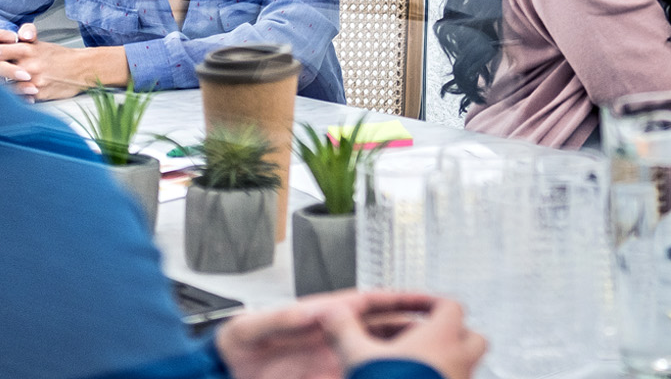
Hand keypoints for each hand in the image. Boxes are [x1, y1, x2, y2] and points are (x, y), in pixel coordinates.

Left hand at [0, 25, 127, 98]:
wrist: (84, 68)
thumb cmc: (62, 57)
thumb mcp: (41, 44)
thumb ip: (22, 43)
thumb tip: (10, 40)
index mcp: (27, 49)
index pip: (0, 52)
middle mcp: (28, 65)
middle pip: (0, 72)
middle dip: (2, 73)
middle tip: (5, 75)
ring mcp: (32, 80)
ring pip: (8, 88)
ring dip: (12, 86)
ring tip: (22, 82)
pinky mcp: (37, 94)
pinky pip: (21, 98)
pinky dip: (23, 96)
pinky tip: (29, 91)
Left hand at [216, 292, 470, 378]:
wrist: (225, 376)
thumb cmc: (238, 344)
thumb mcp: (253, 327)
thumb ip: (280, 318)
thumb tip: (310, 311)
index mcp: (326, 314)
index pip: (373, 302)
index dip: (404, 300)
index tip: (432, 300)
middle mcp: (336, 336)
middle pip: (385, 329)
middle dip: (415, 329)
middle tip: (445, 332)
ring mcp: (334, 361)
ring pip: (379, 356)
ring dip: (403, 356)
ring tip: (429, 359)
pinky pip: (361, 377)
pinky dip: (381, 375)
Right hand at [323, 293, 485, 378]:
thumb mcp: (358, 358)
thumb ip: (345, 331)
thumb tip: (333, 314)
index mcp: (442, 337)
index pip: (451, 305)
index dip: (433, 302)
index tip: (420, 306)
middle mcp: (459, 359)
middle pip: (472, 336)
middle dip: (455, 334)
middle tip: (432, 337)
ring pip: (467, 365)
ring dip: (449, 362)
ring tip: (422, 367)